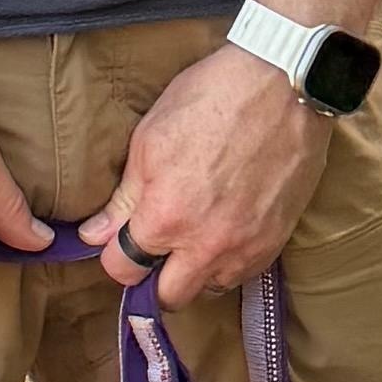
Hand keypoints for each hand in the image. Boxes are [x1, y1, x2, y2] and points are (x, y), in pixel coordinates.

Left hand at [100, 38, 333, 304]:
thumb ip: (123, 198)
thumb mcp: (150, 139)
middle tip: (156, 247)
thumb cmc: (213, 99)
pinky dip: (228, 262)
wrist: (286, 85)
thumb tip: (96, 234)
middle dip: (154, 278)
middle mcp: (204, 245)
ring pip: (207, 289)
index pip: (122, 270)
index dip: (116, 254)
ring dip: (194, 271)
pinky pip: (242, 274)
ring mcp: (244, 247)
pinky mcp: (275, 242)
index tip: (121, 239)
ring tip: (195, 235)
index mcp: (164, 217)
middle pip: (166, 297)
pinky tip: (225, 229)